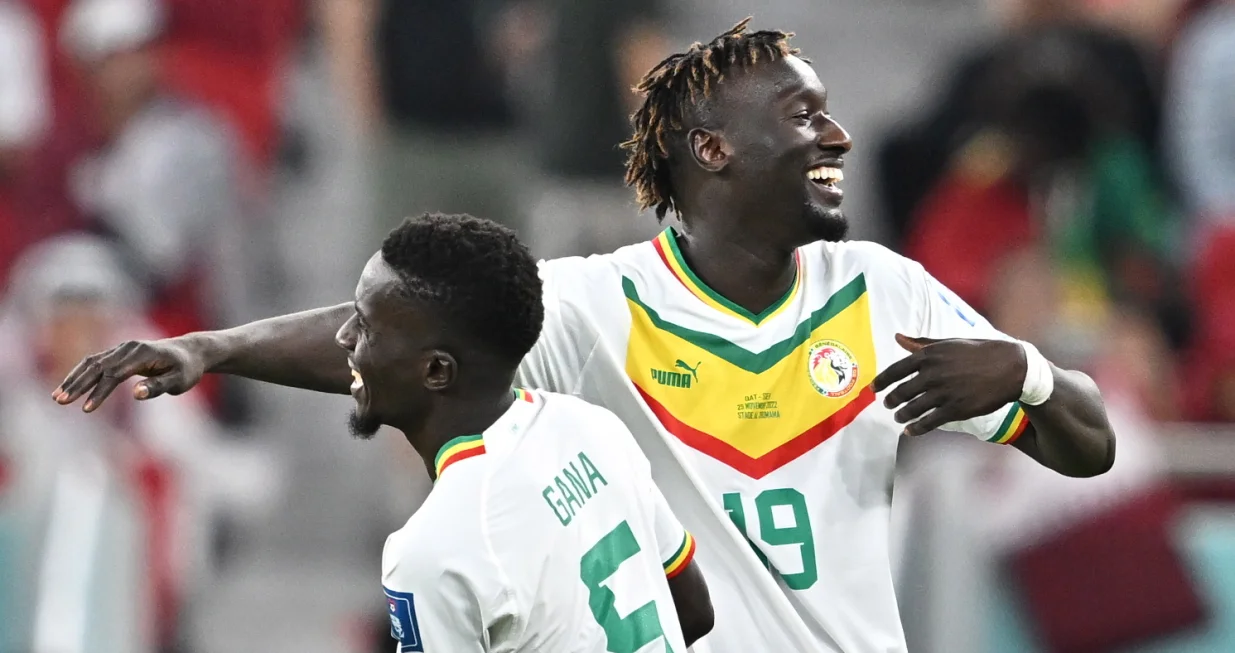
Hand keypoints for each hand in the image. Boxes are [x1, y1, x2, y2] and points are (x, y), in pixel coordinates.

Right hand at [51, 337, 208, 411]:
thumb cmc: (186, 370)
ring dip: (73, 379)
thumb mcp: (179, 381)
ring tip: (57, 397)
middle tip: (60, 401)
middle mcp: (128, 348)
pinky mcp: (118, 353)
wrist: (190, 352)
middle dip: (78, 384)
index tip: (87, 409)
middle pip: (98, 366)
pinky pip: (95, 362)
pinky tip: (68, 387)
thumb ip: (158, 386)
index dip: (100, 392)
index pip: (115, 374)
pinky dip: (80, 374)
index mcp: (142, 354)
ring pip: (91, 363)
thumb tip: (135, 394)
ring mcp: (122, 349)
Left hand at [872, 333, 1025, 435]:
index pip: (896, 370)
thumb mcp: (948, 343)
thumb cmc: (979, 351)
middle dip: (891, 401)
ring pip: (912, 409)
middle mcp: (933, 374)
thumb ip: (921, 343)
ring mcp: (944, 393)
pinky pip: (929, 422)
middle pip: (901, 392)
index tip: (872, 389)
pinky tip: (910, 431)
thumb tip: (898, 337)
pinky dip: (916, 429)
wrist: (1011, 367)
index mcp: (929, 355)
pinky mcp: (956, 409)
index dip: (881, 381)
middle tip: (888, 405)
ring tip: (898, 418)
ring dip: (901, 416)